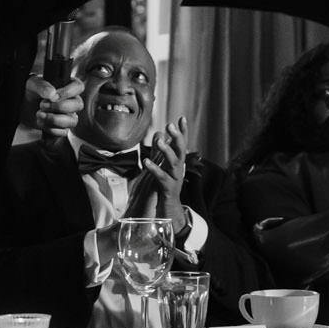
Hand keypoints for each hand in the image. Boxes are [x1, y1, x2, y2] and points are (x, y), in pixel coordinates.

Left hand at [29, 75, 84, 142]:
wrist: (24, 106)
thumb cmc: (32, 92)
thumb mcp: (33, 84)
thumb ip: (42, 86)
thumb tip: (52, 93)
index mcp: (68, 85)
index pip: (78, 87)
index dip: (67, 92)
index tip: (53, 97)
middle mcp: (71, 101)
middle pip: (78, 105)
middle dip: (59, 107)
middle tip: (42, 105)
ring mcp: (68, 115)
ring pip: (73, 121)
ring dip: (54, 119)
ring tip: (39, 114)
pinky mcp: (62, 128)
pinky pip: (63, 132)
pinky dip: (51, 129)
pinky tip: (41, 122)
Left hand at [130, 117, 189, 233]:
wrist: (168, 209)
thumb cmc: (165, 186)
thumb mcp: (163, 165)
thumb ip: (161, 150)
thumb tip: (160, 132)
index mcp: (178, 162)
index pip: (182, 144)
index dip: (183, 131)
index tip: (182, 118)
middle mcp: (179, 169)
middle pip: (181, 151)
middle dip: (177, 137)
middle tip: (170, 125)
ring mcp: (175, 179)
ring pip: (174, 163)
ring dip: (167, 151)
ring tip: (158, 140)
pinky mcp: (168, 189)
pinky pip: (161, 177)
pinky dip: (154, 169)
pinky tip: (146, 161)